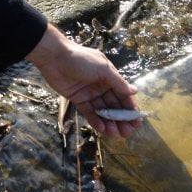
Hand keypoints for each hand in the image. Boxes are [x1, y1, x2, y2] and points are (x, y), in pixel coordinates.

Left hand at [26, 24, 140, 138]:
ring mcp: (89, 93)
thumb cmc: (81, 60)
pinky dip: (96, 121)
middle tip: (126, 133)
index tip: (137, 122)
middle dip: (121, 119)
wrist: (55, 58)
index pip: (123, 95)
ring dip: (109, 122)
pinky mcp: (78, 99)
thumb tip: (135, 91)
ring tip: (114, 134)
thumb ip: (118, 82)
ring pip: (102, 111)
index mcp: (109, 77)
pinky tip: (102, 129)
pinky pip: (89, 112)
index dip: (130, 108)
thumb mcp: (103, 69)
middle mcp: (101, 86)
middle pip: (114, 105)